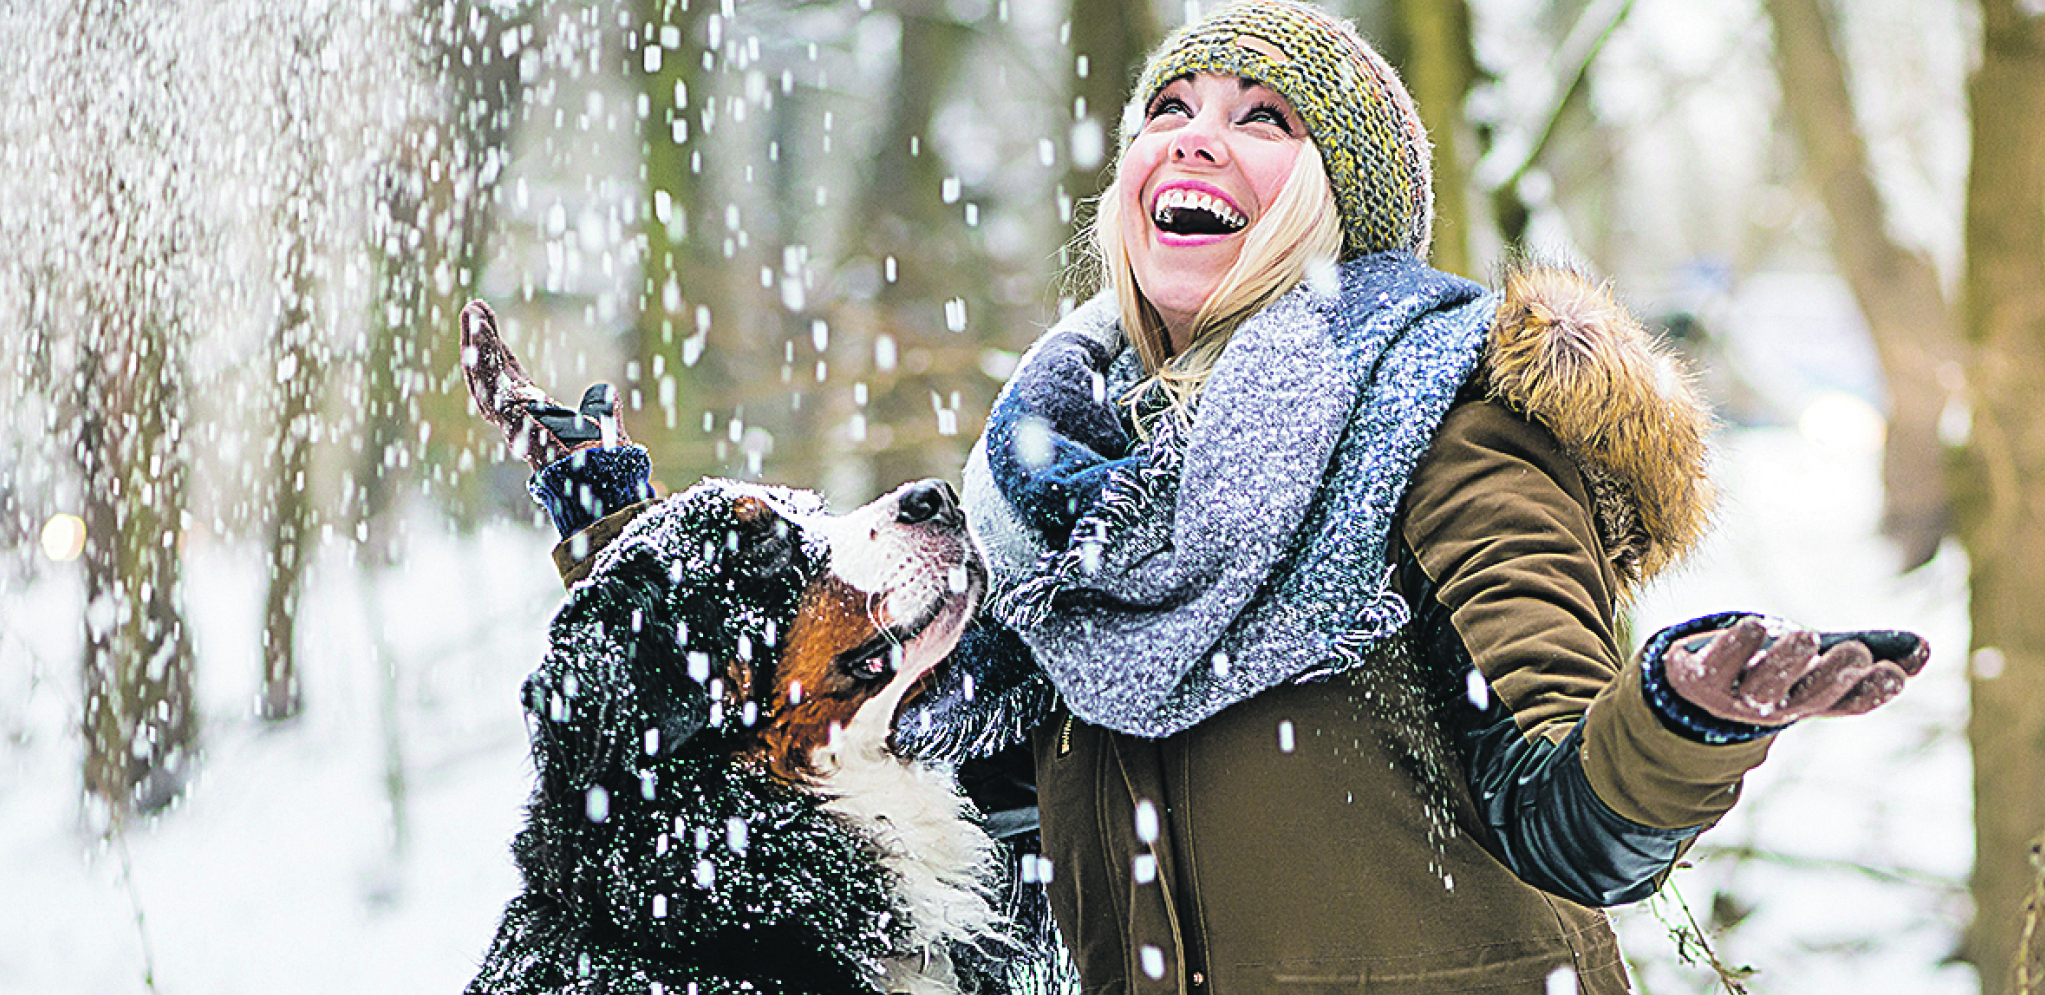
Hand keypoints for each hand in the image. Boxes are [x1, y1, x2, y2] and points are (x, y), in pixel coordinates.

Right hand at [459, 300, 628, 470]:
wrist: (604, 480)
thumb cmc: (603, 465)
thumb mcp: (603, 425)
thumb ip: (600, 408)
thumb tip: (607, 392)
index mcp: (537, 420)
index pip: (511, 382)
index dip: (500, 356)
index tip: (490, 329)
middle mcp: (519, 421)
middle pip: (492, 375)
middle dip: (482, 343)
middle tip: (475, 309)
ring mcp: (512, 420)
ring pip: (485, 377)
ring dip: (476, 344)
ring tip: (472, 311)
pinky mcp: (510, 416)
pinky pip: (490, 381)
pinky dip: (481, 354)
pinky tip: (477, 326)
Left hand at [1662, 617, 1928, 725]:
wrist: (1699, 684)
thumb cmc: (1771, 666)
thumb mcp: (1820, 659)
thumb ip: (1871, 649)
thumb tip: (1926, 649)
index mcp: (1812, 699)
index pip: (1848, 702)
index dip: (1871, 692)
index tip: (1894, 674)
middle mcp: (1779, 703)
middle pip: (1809, 695)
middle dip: (1833, 675)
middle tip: (1856, 654)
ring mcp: (1738, 695)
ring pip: (1765, 685)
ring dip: (1786, 663)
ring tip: (1806, 638)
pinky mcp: (1703, 678)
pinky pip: (1719, 666)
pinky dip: (1736, 648)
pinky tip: (1754, 627)